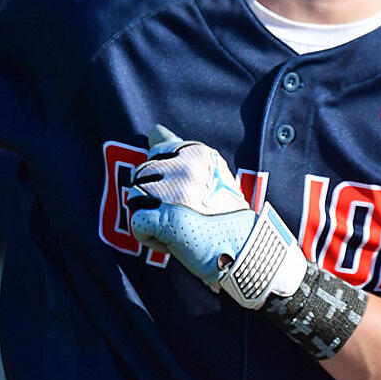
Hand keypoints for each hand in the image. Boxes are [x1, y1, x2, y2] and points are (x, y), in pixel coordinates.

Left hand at [128, 125, 305, 307]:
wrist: (245, 249)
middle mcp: (184, 167)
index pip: (158, 151)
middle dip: (154, 195)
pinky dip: (150, 236)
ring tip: (179, 225)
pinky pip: (137, 223)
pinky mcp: (161, 219)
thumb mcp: (211, 171)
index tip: (186, 191)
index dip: (165, 174)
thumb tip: (154, 130)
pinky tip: (172, 240)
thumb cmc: (228, 212)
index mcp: (197, 152)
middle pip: (142, 174)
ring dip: (151, 215)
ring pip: (135, 197)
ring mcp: (172, 192)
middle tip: (183, 212)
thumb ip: (181, 151)